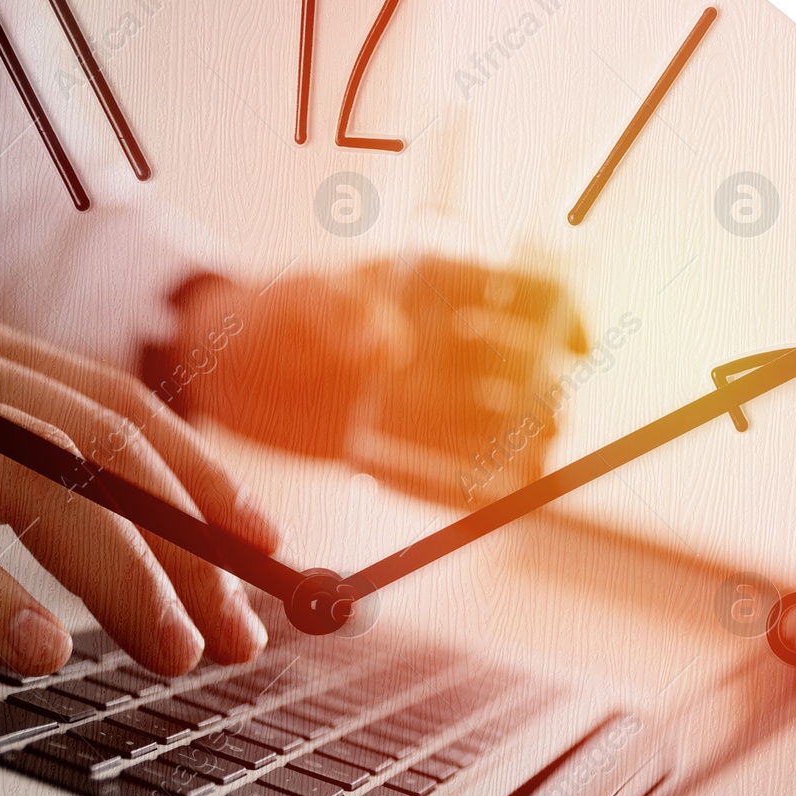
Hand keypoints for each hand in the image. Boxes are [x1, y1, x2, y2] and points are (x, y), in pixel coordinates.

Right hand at [0, 304, 276, 676]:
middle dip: (184, 542)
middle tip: (243, 625)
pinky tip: (35, 645)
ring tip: (175, 646)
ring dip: (118, 572)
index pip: (107, 404)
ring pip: (28, 480)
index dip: (194, 472)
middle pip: (92, 447)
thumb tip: (87, 511)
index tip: (255, 541)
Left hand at [169, 256, 586, 499]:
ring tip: (526, 467)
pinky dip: (463, 492)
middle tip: (543, 416)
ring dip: (518, 447)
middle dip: (541, 392)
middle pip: (521, 369)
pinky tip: (483, 505)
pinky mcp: (395, 451)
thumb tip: (388, 344)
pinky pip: (442, 479)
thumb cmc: (266, 314)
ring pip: (493, 428)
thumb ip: (335, 312)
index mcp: (434, 290)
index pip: (521, 290)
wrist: (221, 367)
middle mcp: (443, 348)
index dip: (560, 312)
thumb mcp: (296, 300)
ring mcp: (423, 403)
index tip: (574, 342)